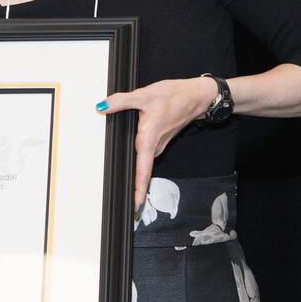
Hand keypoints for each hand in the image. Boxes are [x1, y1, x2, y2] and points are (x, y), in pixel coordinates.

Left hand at [96, 77, 216, 207]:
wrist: (197, 96)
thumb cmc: (175, 96)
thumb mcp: (145, 95)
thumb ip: (122, 102)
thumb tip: (103, 106)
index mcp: (148, 139)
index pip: (142, 171)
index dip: (138, 190)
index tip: (135, 206)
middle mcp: (155, 146)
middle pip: (141, 171)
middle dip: (134, 187)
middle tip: (125, 202)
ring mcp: (159, 143)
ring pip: (144, 161)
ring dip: (137, 173)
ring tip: (126, 187)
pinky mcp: (161, 138)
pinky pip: (148, 152)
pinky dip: (140, 159)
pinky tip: (132, 158)